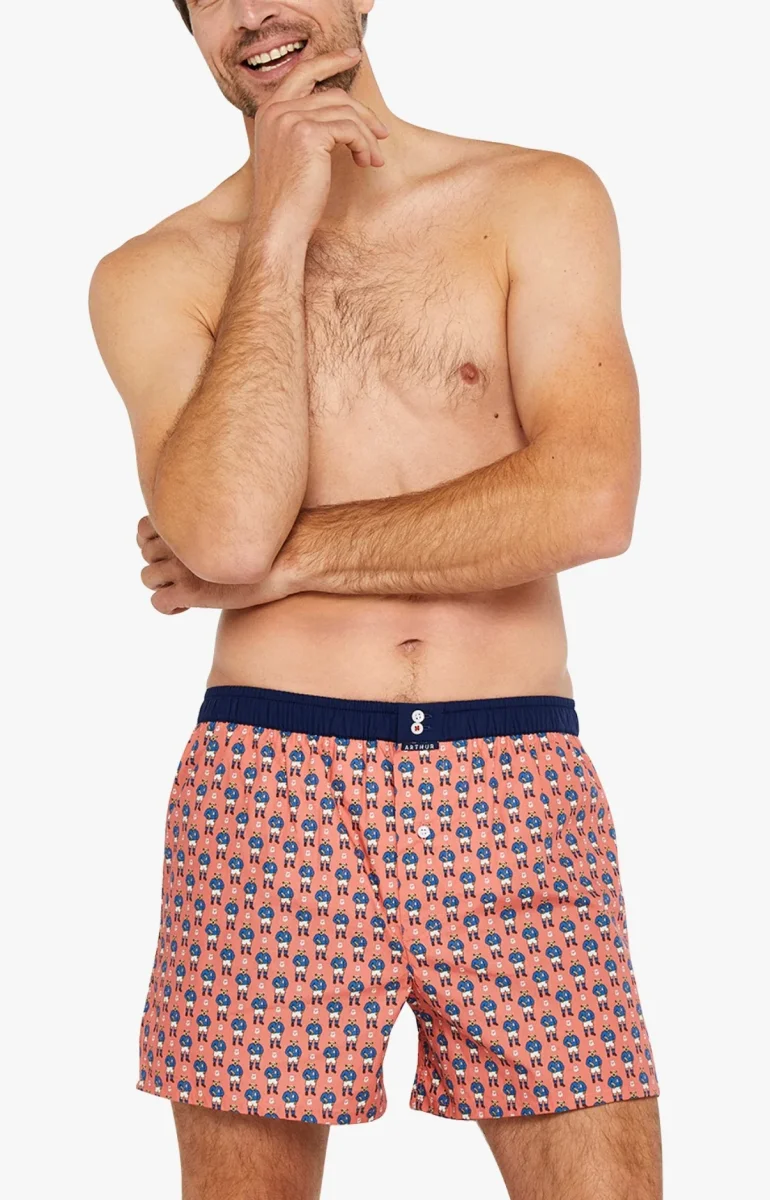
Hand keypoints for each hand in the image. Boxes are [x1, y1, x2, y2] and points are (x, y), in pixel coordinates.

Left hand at [136, 516, 301, 611]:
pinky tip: (187, 607)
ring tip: (186, 592)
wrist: (292, 554)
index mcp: (187, 518)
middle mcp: (178, 540)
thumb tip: (214, 527)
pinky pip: (160, 603)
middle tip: (184, 574)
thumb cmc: (273, 537)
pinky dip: (169, 607)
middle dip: (160, 565)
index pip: (144, 529)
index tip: (174, 553)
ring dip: (163, 586)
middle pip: (145, 554)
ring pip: (148, 578)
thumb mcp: (237, 518)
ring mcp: (182, 566)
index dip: (154, 542)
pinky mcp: (191, 591)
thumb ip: (213, 522)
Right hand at [251, 47, 388, 242]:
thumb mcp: (291, 155)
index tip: (354, 56)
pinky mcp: (309, 134)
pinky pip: (350, 129)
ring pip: (346, 113)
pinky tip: (366, 162)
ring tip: (374, 159)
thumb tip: (340, 116)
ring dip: (366, 136)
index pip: (303, 72)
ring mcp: (291, 119)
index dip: (330, 61)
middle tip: (381, 134)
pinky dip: (364, 145)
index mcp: (269, 111)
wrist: (278, 224)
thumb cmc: (288, 199)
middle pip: (333, 94)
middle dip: (363, 114)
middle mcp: (277, 109)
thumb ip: (304, 128)